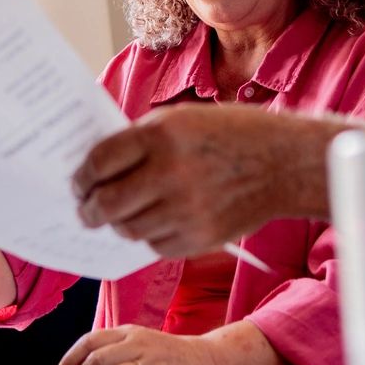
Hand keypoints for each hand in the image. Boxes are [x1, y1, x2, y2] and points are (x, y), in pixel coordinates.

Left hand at [70, 105, 345, 256]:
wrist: (285, 164)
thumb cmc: (233, 134)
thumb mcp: (183, 118)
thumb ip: (142, 139)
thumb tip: (100, 166)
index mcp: (161, 135)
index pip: (100, 162)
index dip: (82, 176)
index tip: (79, 183)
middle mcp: (170, 173)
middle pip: (107, 203)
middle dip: (89, 209)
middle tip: (87, 209)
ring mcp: (186, 210)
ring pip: (129, 229)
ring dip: (120, 223)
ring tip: (123, 214)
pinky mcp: (200, 238)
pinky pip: (156, 246)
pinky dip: (151, 236)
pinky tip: (158, 221)